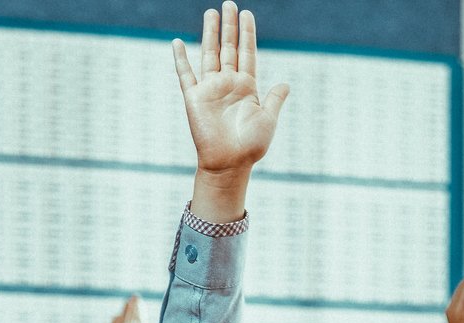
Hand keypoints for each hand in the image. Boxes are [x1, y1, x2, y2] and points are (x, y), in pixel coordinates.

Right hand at [174, 3, 289, 221]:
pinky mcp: (194, 98)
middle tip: (229, 3)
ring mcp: (210, 89)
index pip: (247, 53)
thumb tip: (286, 83)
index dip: (247, 34)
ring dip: (209, 33)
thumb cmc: (251, 146)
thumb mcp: (268, 120)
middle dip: (229, 26)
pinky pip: (185, 74)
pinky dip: (180, 59)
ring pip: (209, 54)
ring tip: (211, 12)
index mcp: (247, 87)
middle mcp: (228, 84)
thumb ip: (275, 99)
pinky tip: (177, 42)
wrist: (229, 164)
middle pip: (228, 48)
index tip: (247, 14)